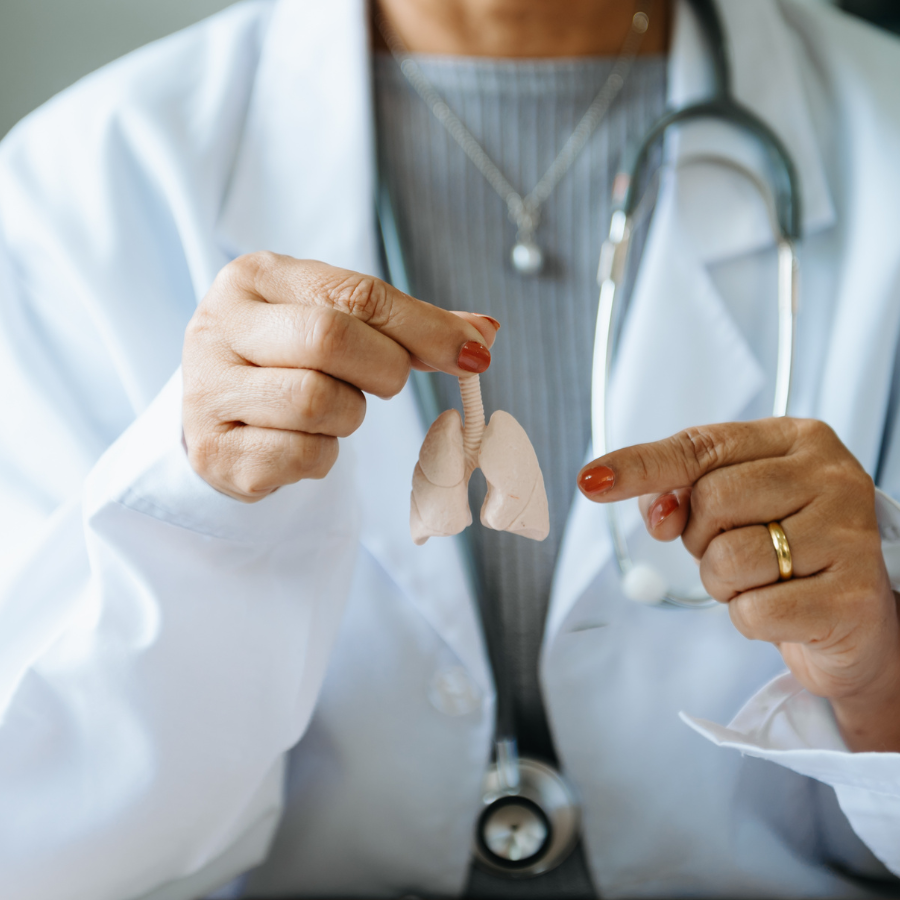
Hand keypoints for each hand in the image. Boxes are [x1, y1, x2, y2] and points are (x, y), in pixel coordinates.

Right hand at [183, 252, 498, 500]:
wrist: (214, 417)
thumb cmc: (287, 360)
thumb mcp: (336, 322)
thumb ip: (408, 325)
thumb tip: (486, 332)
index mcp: (255, 277)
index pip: (354, 294)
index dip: (424, 327)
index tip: (474, 355)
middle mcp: (219, 326)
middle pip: (330, 340)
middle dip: (383, 369)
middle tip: (386, 382)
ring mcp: (208, 391)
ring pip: (318, 403)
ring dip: (350, 415)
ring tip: (333, 408)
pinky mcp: (215, 454)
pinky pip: (304, 456)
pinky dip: (324, 455)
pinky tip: (305, 441)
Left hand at [577, 418, 899, 751]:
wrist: (854, 620)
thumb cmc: (782, 548)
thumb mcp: (730, 505)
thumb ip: (678, 490)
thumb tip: (639, 502)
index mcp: (799, 440)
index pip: (701, 446)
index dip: (640, 465)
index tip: (590, 481)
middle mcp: (833, 477)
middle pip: (711, 501)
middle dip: (700, 538)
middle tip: (733, 547)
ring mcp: (849, 536)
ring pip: (728, 559)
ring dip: (724, 583)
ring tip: (762, 579)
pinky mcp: (852, 599)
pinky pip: (754, 611)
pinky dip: (750, 619)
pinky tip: (784, 608)